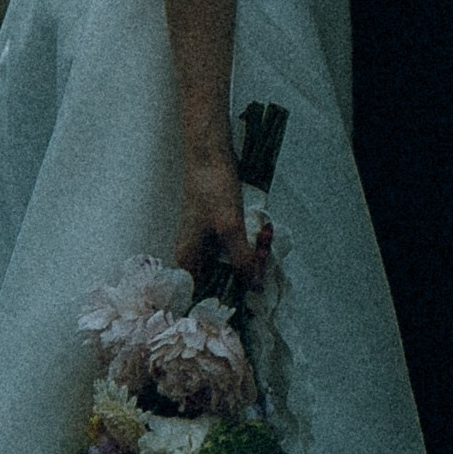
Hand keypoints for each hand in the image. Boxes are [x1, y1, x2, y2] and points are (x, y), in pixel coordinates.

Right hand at [176, 150, 256, 290]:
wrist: (210, 154)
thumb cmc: (213, 189)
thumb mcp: (230, 228)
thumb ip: (242, 260)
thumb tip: (255, 288)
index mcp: (187, 259)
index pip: (206, 295)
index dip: (229, 299)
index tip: (252, 294)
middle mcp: (192, 255)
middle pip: (222, 279)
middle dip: (247, 272)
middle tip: (264, 257)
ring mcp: (204, 242)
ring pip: (231, 262)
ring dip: (251, 256)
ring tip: (265, 240)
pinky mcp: (215, 230)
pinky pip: (234, 247)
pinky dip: (249, 244)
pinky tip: (262, 234)